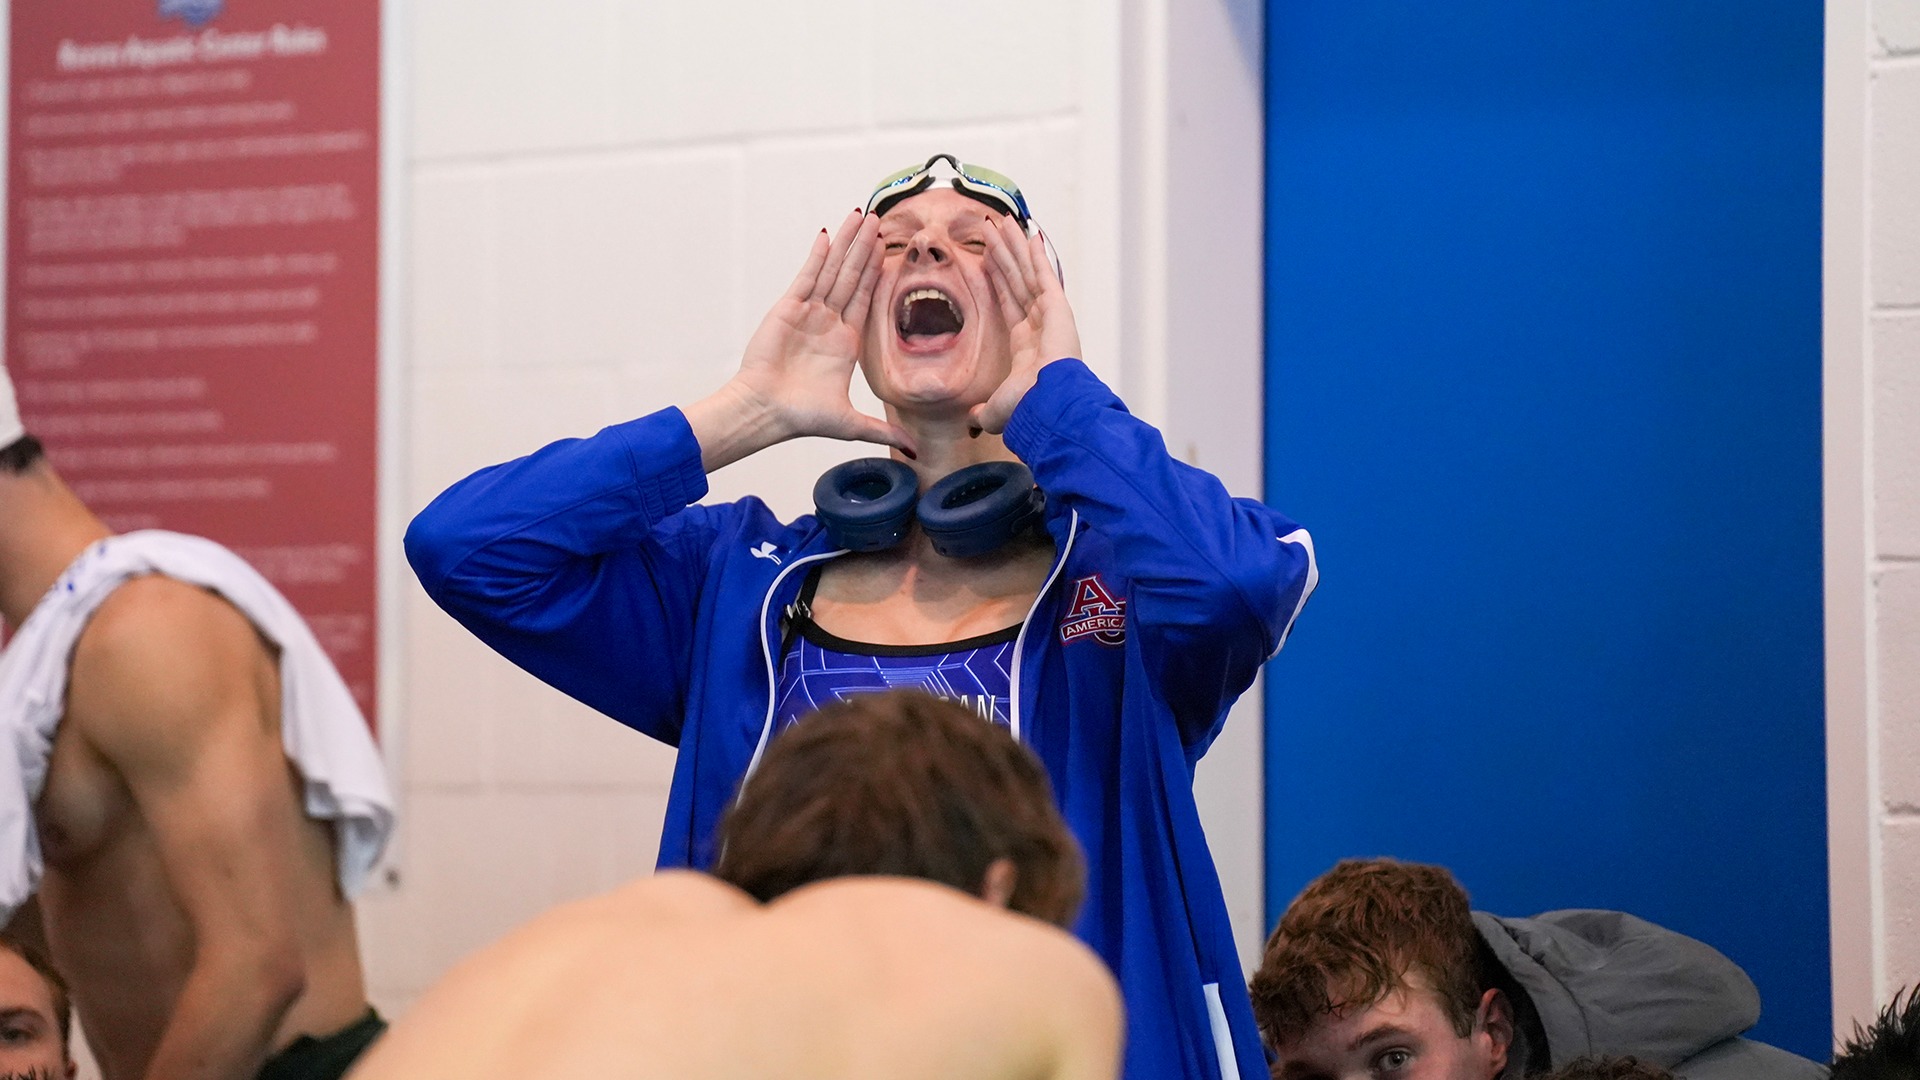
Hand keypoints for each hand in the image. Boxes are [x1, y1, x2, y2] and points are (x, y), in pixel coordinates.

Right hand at [731, 210, 910, 451]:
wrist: (767, 412)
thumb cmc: (802, 417)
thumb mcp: (850, 423)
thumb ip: (882, 429)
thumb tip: (915, 452)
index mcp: (845, 342)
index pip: (866, 298)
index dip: (877, 273)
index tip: (889, 249)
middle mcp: (828, 323)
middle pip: (851, 277)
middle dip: (865, 248)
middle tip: (879, 219)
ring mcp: (808, 313)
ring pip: (832, 271)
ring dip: (846, 244)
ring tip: (858, 217)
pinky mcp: (788, 309)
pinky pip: (807, 277)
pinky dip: (817, 257)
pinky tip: (827, 235)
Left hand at [970, 214, 1082, 435]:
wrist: (1046, 405)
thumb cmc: (1027, 410)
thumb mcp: (996, 410)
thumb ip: (984, 411)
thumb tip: (974, 421)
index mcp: (1028, 345)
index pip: (1009, 302)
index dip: (997, 278)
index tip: (987, 258)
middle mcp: (1040, 325)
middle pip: (1016, 280)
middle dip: (1003, 254)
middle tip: (990, 229)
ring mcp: (1050, 314)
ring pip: (1026, 272)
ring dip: (1013, 247)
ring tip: (1000, 222)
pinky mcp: (1057, 307)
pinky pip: (1043, 275)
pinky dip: (1037, 255)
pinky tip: (1029, 234)